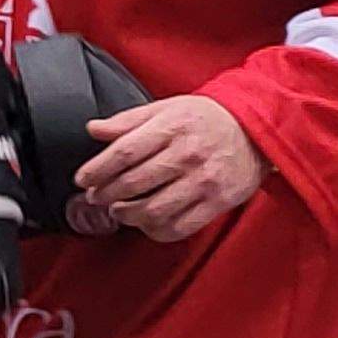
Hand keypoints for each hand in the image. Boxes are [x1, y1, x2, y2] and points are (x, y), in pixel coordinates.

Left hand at [71, 96, 269, 242]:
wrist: (255, 130)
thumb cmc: (205, 118)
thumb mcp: (166, 108)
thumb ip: (128, 120)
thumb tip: (94, 129)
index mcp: (172, 126)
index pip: (124, 151)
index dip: (98, 169)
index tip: (83, 179)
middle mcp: (187, 154)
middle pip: (134, 182)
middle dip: (106, 193)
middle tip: (96, 197)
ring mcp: (203, 181)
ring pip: (153, 209)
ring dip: (128, 215)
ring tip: (118, 210)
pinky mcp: (217, 202)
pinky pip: (179, 226)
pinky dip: (155, 230)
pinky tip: (145, 223)